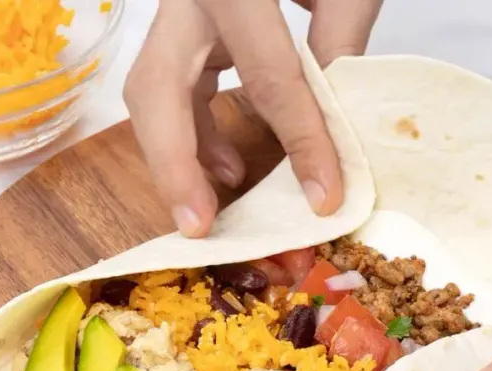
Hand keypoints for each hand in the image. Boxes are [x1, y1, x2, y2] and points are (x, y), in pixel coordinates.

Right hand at [124, 0, 382, 237]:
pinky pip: (175, 85)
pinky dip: (198, 130)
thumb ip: (339, 37)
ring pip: (152, 92)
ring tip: (225, 197)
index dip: (301, 140)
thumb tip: (337, 120)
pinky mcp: (184, 21)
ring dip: (180, 155)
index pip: (270, 75)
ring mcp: (177, 6)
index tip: (324, 196)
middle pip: (156, 89)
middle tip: (198, 227)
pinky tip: (230, 164)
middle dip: (173, 165)